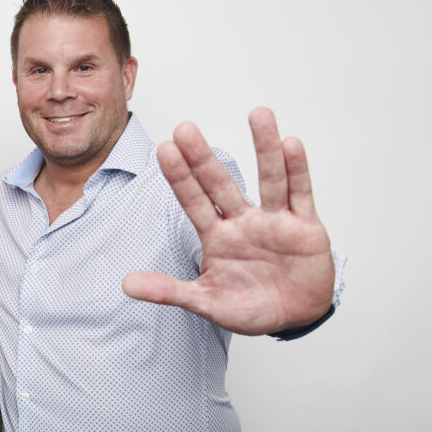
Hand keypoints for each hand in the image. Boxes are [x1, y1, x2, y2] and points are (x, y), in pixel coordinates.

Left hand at [121, 108, 333, 334]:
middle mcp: (243, 222)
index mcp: (217, 237)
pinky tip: (291, 145)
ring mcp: (274, 221)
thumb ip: (169, 291)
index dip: (180, 177)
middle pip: (220, 184)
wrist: (295, 317)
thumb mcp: (206, 302)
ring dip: (264, 147)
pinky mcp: (305, 227)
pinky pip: (301, 195)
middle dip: (203, 159)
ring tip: (258, 114)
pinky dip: (297, 171)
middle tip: (185, 128)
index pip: (193, 201)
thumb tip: (126, 284)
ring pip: (268, 179)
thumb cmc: (251, 307)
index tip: (164, 149)